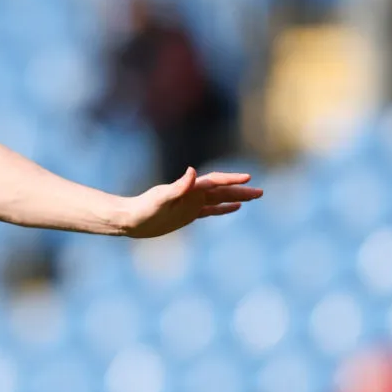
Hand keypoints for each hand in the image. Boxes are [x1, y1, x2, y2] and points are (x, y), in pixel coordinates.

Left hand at [120, 167, 261, 237]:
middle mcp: (193, 194)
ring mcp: (191, 204)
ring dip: (236, 197)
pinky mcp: (188, 214)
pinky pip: (210, 210)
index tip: (247, 177)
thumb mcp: (161, 199)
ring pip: (219, 199)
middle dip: (240, 190)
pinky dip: (223, 208)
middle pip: (221, 190)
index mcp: (189, 189)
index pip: (214, 182)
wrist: (131, 219)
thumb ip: (178, 186)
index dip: (230, 179)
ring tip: (254, 196)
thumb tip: (192, 171)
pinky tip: (236, 207)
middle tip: (260, 192)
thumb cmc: (144, 209)